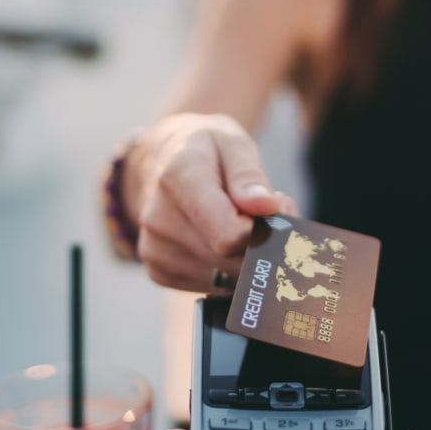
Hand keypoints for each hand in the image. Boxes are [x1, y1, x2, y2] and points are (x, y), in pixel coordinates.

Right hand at [126, 113, 298, 291]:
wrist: (165, 162)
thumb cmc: (208, 152)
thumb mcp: (233, 144)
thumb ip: (249, 175)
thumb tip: (267, 207)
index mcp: (177, 178)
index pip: (229, 234)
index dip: (263, 230)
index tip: (276, 206)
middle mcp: (159, 218)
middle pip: (230, 259)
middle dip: (261, 243)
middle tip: (269, 214)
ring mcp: (154, 249)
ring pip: (223, 278)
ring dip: (246, 257)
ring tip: (244, 224)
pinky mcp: (158, 271)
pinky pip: (210, 285)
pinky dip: (227, 269)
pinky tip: (224, 241)